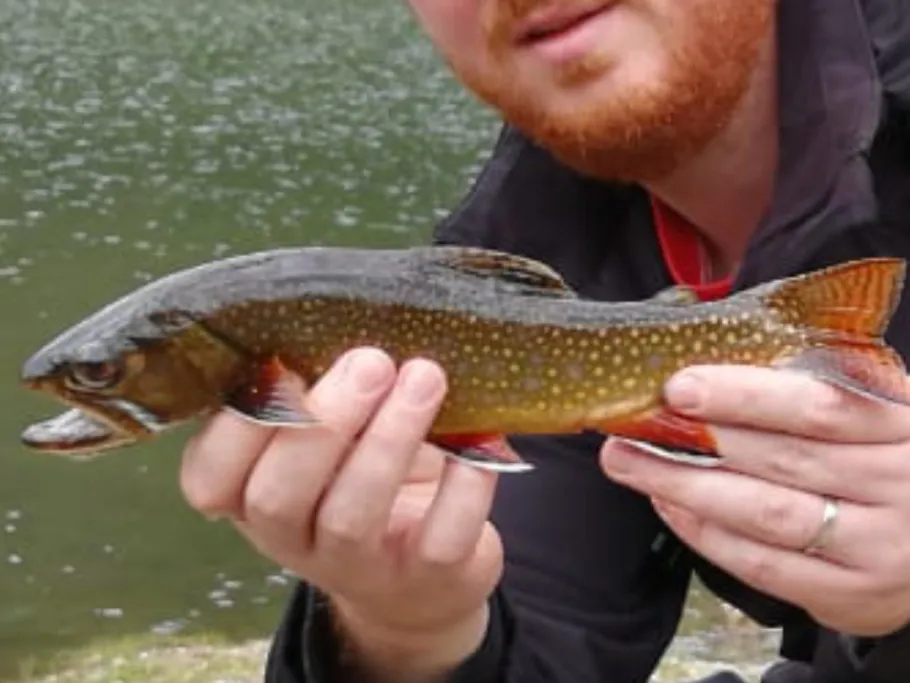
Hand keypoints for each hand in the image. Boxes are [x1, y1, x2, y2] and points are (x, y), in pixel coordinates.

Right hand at [179, 348, 502, 674]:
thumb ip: (317, 394)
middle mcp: (291, 540)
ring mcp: (356, 569)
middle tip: (371, 362)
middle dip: (324, 422)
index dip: (238, 426)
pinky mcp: (425, 580)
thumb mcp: (328, 437)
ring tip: (425, 377)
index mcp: (251, 499)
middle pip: (278, 496)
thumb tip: (342, 320)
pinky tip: (475, 437)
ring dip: (388, 440)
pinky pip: (439, 539)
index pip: (209, 479)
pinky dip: (461, 482)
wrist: (421, 572)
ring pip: (351, 516)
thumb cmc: (361, 475)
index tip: (284, 366)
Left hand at [600, 364, 909, 636]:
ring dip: (685, 486)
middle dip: (695, 441)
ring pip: (765, 515)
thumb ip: (812, 389)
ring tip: (628, 463)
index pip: (818, 406)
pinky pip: (763, 564)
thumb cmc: (886, 460)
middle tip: (628, 425)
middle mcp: (898, 486)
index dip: (745, 396)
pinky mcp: (852, 595)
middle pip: (783, 461)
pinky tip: (670, 505)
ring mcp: (878, 547)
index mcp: (901, 425)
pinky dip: (706, 533)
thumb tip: (708, 370)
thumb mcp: (873, 414)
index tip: (680, 386)